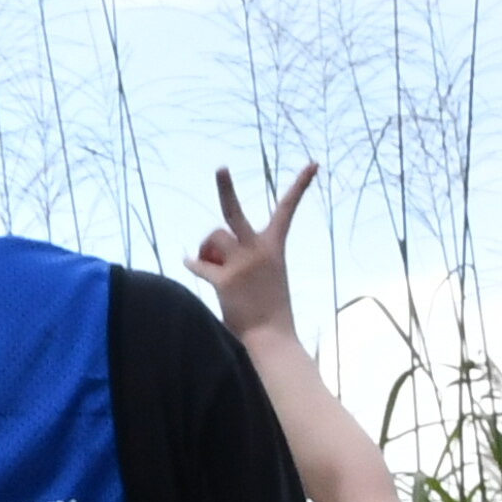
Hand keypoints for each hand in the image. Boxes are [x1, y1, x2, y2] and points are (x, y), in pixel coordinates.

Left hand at [193, 163, 320, 347]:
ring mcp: (240, 263)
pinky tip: (188, 262)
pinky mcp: (224, 280)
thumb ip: (244, 257)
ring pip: (213, 239)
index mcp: (274, 247)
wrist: (272, 337)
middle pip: (234, 212)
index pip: (287, 210)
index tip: (313, 164)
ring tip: (213, 264)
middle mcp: (258, 249)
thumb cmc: (270, 309)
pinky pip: (199, 265)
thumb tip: (208, 250)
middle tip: (221, 168)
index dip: (300, 185)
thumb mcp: (268, 275)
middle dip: (226, 188)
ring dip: (208, 249)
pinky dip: (193, 264)